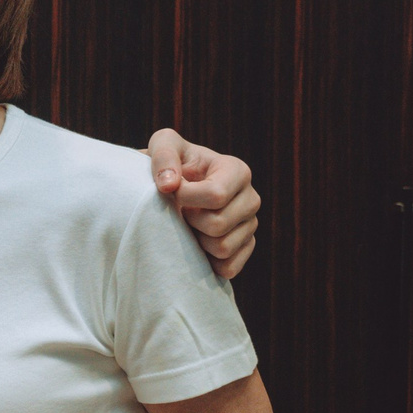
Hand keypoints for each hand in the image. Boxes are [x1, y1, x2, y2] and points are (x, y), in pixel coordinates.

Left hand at [146, 129, 260, 278]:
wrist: (173, 189)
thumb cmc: (170, 164)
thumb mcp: (162, 145)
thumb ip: (163, 156)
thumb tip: (169, 185)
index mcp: (237, 171)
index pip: (216, 195)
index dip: (186, 198)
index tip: (171, 191)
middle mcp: (250, 198)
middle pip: (218, 225)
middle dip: (189, 221)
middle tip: (180, 211)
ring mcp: (250, 225)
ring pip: (223, 248)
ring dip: (196, 242)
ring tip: (187, 226)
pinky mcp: (244, 248)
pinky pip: (229, 267)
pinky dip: (207, 263)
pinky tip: (195, 245)